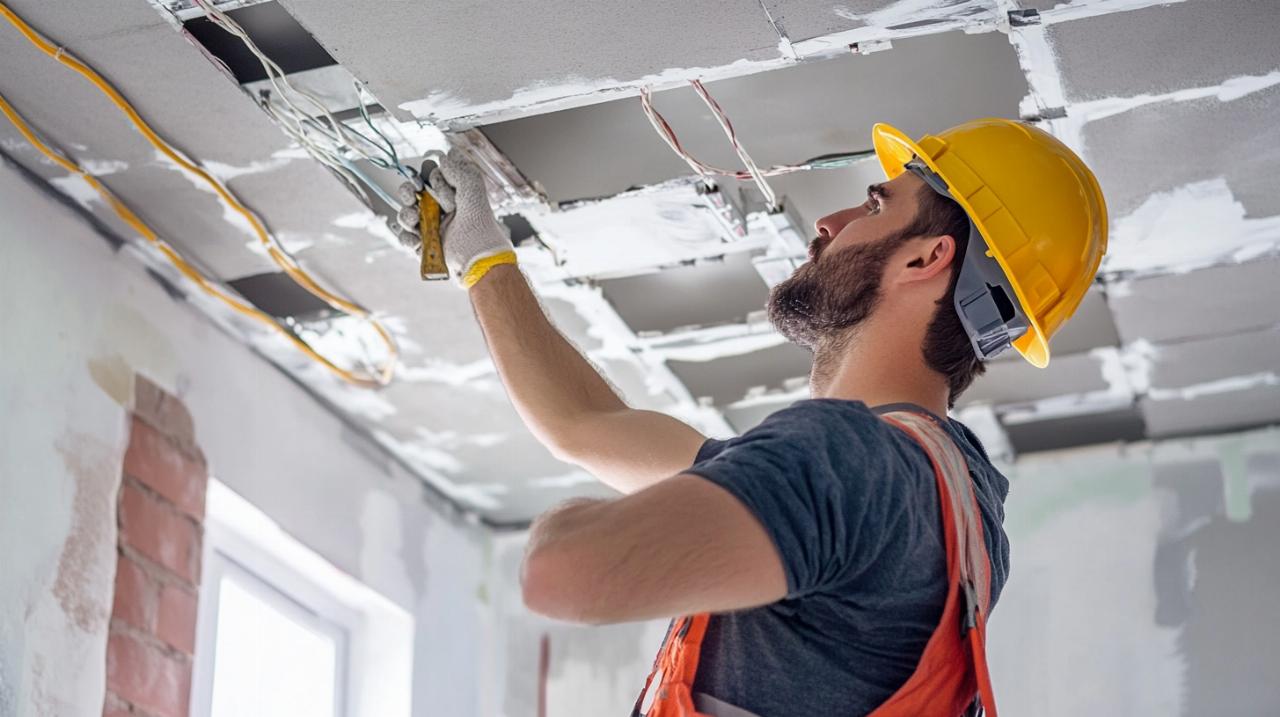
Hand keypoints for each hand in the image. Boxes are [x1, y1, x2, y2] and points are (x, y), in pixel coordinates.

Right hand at [397, 153, 514, 287]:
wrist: (478, 260)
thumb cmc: (480, 229)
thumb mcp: (474, 194)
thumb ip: (461, 172)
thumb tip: (445, 157)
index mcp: (452, 195)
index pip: (429, 178)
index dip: (426, 178)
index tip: (432, 184)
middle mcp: (440, 210)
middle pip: (412, 194)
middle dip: (407, 192)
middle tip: (411, 196)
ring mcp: (431, 228)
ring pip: (406, 215)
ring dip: (405, 215)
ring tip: (414, 221)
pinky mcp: (425, 246)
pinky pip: (406, 238)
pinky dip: (406, 237)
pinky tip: (416, 239)